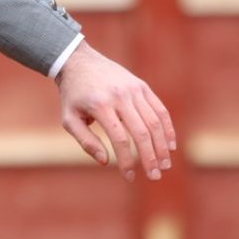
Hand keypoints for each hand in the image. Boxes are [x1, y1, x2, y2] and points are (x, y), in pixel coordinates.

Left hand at [56, 42, 175, 180]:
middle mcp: (120, 96)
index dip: (127, 161)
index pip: (119, 139)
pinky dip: (167, 128)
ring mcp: (134, 89)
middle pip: (141, 132)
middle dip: (150, 158)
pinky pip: (159, 109)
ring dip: (161, 146)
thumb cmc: (73, 95)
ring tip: (165, 165)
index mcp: (100, 105)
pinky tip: (169, 145)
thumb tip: (106, 161)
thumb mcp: (69, 119)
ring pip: (154, 122)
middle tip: (155, 176)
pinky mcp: (142, 86)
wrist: (79, 61)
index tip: (130, 177)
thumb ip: (86, 142)